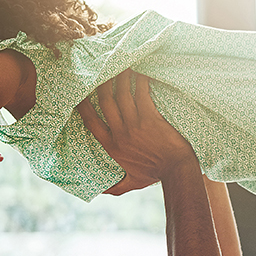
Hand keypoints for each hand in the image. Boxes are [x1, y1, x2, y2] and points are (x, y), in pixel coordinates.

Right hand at [77, 71, 196, 194]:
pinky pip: (143, 94)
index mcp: (112, 146)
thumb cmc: (155, 175)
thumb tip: (100, 192)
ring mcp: (135, 125)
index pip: (91, 122)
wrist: (177, 171)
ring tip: (121, 63)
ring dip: (120, 77)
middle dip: (102, 83)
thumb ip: (115, 187)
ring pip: (122, 95)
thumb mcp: (131, 183)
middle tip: (102, 68)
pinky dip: (141, 81)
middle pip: (105, 102)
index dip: (83, 106)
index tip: (79, 93)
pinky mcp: (151, 119)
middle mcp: (120, 134)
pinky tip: (140, 70)